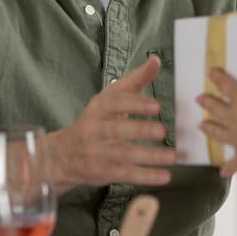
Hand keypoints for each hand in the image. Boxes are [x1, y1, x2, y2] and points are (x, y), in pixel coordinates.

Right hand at [44, 55, 175, 192]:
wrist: (63, 154)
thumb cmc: (96, 120)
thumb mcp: (111, 97)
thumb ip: (135, 80)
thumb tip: (155, 60)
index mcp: (100, 107)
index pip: (116, 103)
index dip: (135, 104)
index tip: (156, 105)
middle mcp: (96, 129)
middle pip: (117, 130)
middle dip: (139, 130)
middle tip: (162, 131)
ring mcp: (98, 152)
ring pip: (124, 154)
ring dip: (150, 156)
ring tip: (172, 156)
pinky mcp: (103, 172)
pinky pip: (126, 174)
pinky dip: (146, 176)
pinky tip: (164, 175)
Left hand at [197, 37, 236, 176]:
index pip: (227, 86)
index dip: (219, 78)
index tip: (209, 73)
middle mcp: (234, 118)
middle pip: (219, 109)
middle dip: (210, 104)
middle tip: (198, 100)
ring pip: (221, 133)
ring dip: (211, 130)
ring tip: (201, 127)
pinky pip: (234, 163)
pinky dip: (229, 167)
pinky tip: (222, 172)